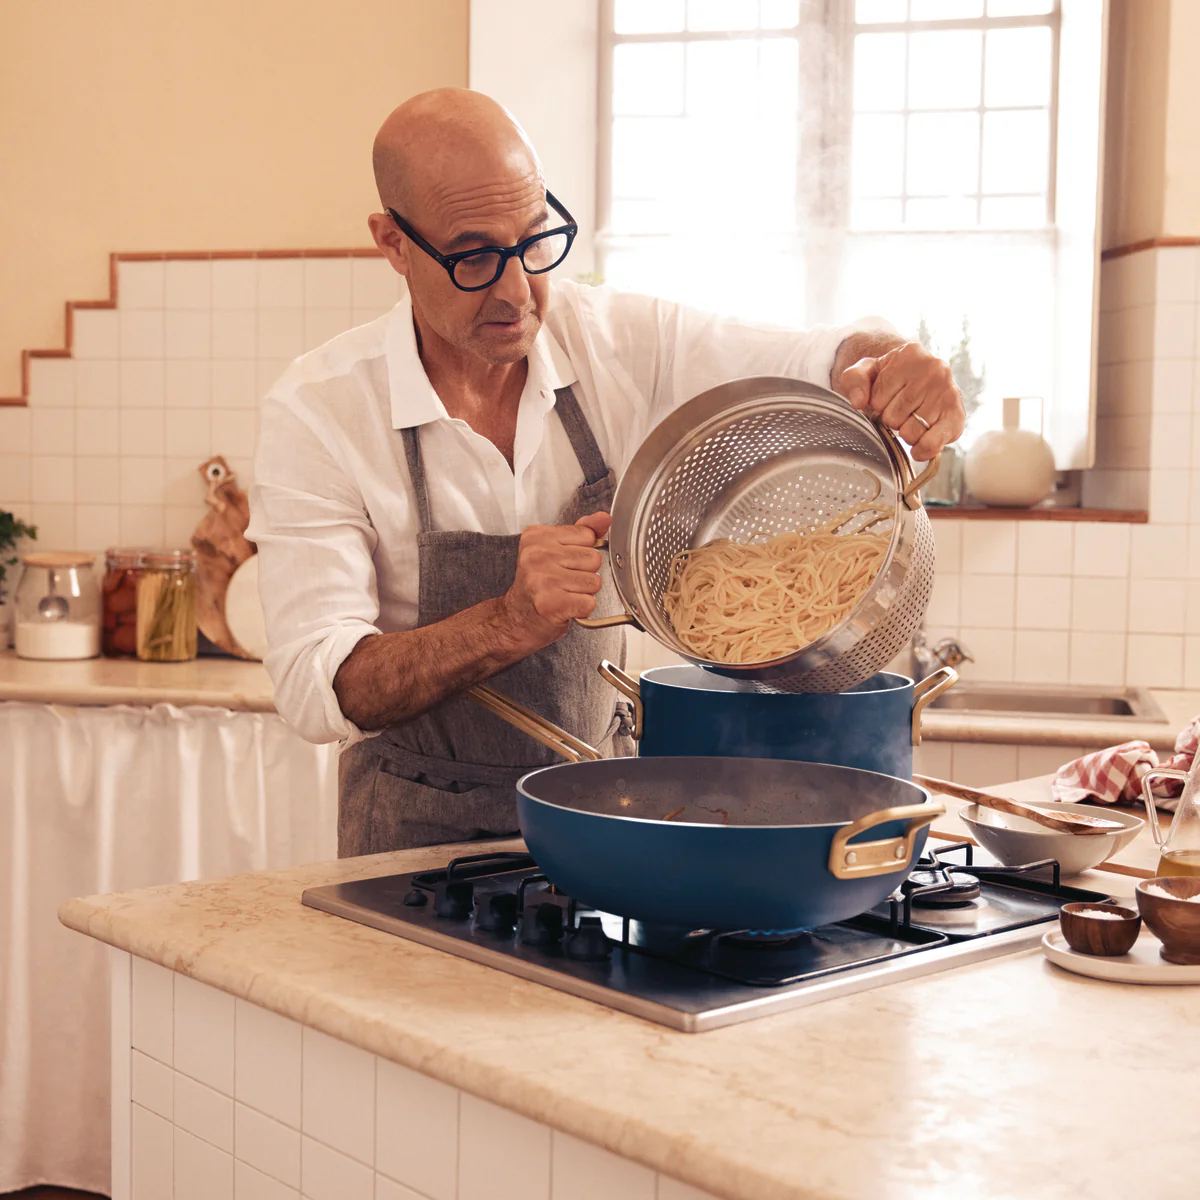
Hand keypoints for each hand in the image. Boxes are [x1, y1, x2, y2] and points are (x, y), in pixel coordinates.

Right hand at [499, 511, 610, 650]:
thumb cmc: (538, 584)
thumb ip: (582, 531)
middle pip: (594, 558)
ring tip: (564, 593)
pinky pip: (589, 602)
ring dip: (584, 592)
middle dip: (585, 573)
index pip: (587, 535)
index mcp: (536, 537)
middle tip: (564, 581)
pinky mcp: (551, 603)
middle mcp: (536, 555)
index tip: (563, 562)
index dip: (582, 551)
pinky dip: (582, 608)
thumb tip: (604, 518)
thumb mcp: (556, 549)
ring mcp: (542, 579)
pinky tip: (565, 607)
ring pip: (594, 582)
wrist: (516, 619)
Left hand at [836, 342, 964, 461]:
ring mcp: (949, 393)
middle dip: (891, 419)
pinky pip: (932, 444)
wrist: (923, 378)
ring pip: (910, 433)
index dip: (877, 404)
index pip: (878, 398)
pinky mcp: (957, 416)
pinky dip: (922, 450)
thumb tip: (859, 402)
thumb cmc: (892, 376)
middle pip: (894, 417)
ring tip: (912, 418)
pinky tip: (918, 446)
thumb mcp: (868, 370)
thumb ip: (854, 380)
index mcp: (910, 354)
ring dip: (905, 432)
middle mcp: (935, 370)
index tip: (887, 396)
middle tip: (901, 409)